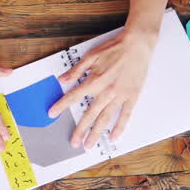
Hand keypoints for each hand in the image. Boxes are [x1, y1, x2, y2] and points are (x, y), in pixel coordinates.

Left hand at [47, 27, 157, 149]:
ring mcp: (119, 95)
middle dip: (80, 130)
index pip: (74, 96)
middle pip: (89, 114)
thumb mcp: (91, 56)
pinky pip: (125, 115)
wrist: (137, 44)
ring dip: (96, 133)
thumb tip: (63, 79)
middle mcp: (106, 90)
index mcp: (94, 80)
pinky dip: (120, 127)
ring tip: (89, 145)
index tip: (53, 114)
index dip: (61, 106)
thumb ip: (77, 70)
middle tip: (74, 142)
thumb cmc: (115, 48)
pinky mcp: (132, 96)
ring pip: (105, 118)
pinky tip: (114, 136)